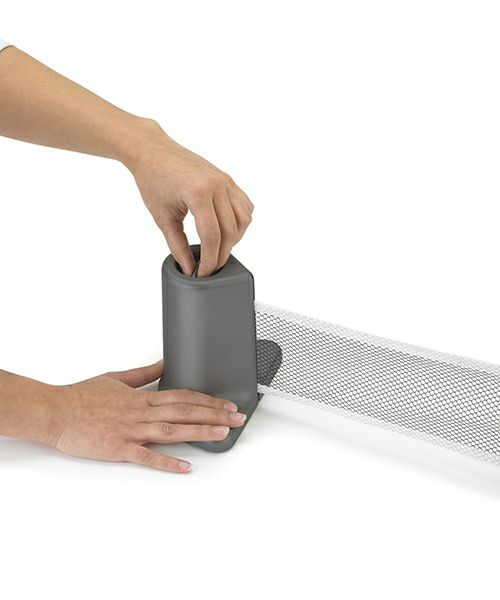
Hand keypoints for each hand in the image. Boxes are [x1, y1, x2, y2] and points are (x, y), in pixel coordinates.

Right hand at [52, 360, 245, 472]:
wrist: (55, 412)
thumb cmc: (82, 396)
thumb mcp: (115, 378)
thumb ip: (142, 373)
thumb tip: (163, 363)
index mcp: (142, 397)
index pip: (183, 396)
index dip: (208, 400)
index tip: (226, 404)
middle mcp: (141, 412)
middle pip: (185, 411)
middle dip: (214, 414)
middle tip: (237, 418)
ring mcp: (131, 431)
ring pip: (173, 430)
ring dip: (200, 432)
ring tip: (223, 434)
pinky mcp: (119, 448)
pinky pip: (147, 456)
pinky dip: (167, 462)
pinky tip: (185, 467)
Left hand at [127, 121, 253, 275]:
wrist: (153, 152)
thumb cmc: (153, 179)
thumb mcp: (162, 218)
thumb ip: (178, 246)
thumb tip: (189, 268)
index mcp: (199, 192)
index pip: (212, 236)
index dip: (210, 260)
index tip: (203, 273)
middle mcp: (217, 185)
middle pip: (230, 231)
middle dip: (222, 254)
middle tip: (210, 268)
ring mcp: (225, 180)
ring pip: (243, 220)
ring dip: (235, 239)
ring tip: (219, 250)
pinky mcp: (228, 179)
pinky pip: (244, 206)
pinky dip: (240, 222)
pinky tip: (227, 231)